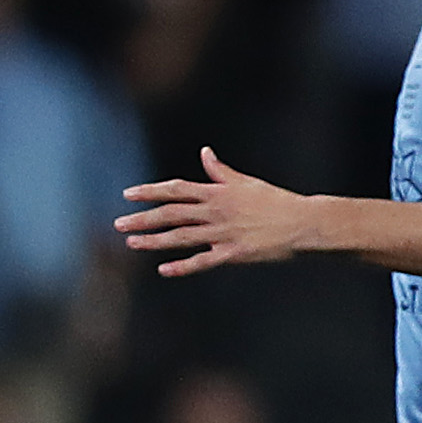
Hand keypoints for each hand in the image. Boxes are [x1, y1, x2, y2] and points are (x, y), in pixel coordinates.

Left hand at [118, 148, 324, 275]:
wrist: (304, 222)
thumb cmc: (276, 201)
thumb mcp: (246, 183)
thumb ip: (220, 172)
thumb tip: (205, 153)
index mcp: (217, 193)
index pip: (176, 189)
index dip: (150, 191)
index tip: (128, 194)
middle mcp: (216, 212)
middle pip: (171, 214)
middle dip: (143, 218)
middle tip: (117, 224)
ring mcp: (223, 233)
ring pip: (181, 237)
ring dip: (154, 241)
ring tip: (131, 243)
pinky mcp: (233, 253)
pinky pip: (203, 261)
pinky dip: (183, 266)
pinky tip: (163, 269)